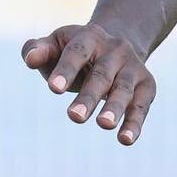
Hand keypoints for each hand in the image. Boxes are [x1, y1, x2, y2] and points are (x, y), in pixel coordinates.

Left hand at [21, 22, 155, 144]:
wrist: (116, 44)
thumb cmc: (74, 50)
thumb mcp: (55, 44)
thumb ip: (37, 50)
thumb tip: (29, 59)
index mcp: (89, 36)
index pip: (76, 52)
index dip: (65, 70)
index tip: (53, 88)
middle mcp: (115, 49)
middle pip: (101, 74)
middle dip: (89, 96)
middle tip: (74, 117)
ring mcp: (133, 67)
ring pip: (123, 89)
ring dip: (114, 108)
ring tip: (103, 125)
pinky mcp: (147, 86)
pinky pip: (141, 107)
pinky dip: (134, 124)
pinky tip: (125, 140)